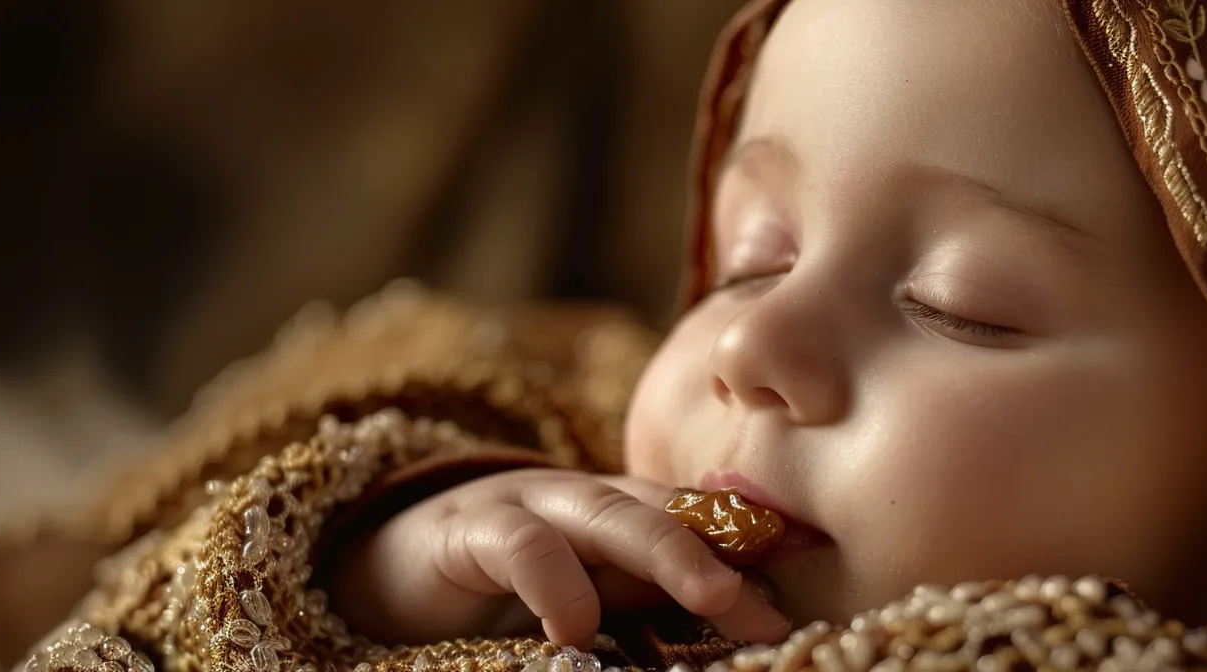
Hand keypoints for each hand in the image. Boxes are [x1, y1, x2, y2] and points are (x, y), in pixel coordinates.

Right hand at [332, 469, 791, 648]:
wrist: (389, 566)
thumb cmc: (503, 592)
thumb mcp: (589, 597)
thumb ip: (651, 601)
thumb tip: (743, 618)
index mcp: (618, 515)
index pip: (697, 516)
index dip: (756, 534)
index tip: (816, 560)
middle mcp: (581, 500)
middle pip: (664, 507)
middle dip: (727, 545)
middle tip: (775, 596)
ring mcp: (526, 506)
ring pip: (605, 512)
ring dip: (665, 549)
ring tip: (715, 594)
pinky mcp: (467, 531)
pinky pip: (519, 546)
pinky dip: (553, 581)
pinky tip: (575, 628)